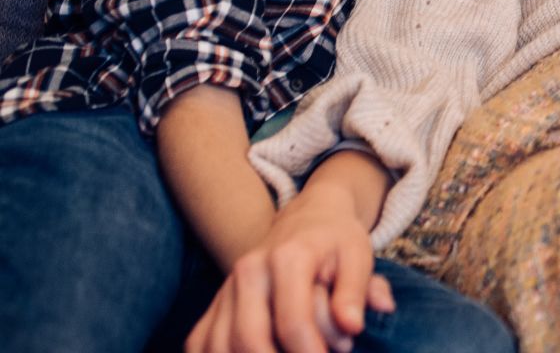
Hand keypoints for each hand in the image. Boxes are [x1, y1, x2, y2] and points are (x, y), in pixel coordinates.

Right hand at [185, 193, 393, 352]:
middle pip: (249, 338)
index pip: (293, 320)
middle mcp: (249, 271)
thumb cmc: (337, 243)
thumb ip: (357, 293)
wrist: (307, 219)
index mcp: (288, 258)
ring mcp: (226, 288)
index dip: (310, 352)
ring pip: (219, 345)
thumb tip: (352, 326)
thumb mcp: (359, 258)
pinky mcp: (214, 304)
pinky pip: (199, 342)